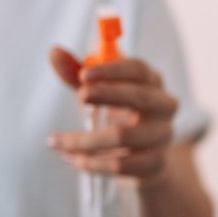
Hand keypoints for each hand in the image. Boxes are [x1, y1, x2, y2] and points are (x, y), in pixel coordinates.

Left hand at [46, 46, 177, 182]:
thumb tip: (54, 51)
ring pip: (123, 136)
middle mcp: (163, 107)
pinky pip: (120, 165)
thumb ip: (76, 73)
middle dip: (107, 95)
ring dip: (84, 140)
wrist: (144, 157)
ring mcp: (162, 136)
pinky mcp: (156, 163)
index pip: (138, 69)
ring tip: (55, 141)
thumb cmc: (119, 114)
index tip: (84, 74)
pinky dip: (91, 163)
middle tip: (79, 98)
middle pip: (140, 97)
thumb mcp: (98, 92)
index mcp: (151, 82)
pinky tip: (71, 158)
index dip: (112, 70)